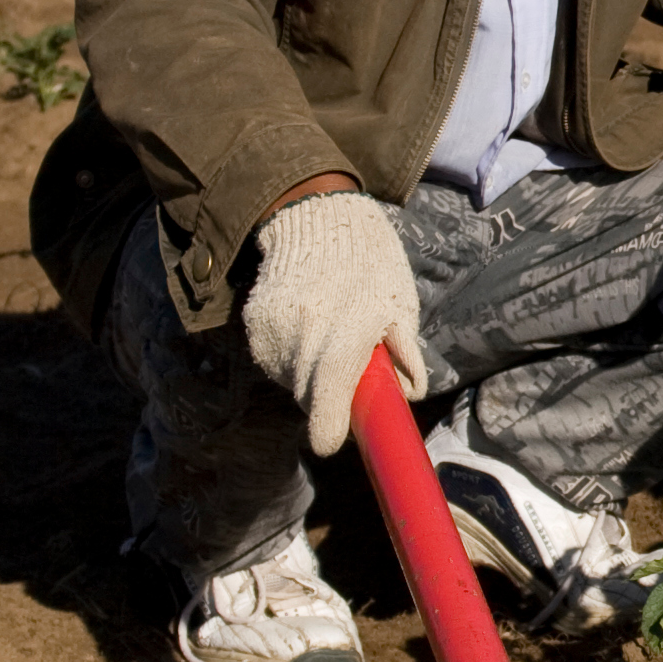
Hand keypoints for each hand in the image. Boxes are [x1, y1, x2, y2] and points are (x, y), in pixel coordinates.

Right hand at [239, 190, 427, 455]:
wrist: (319, 219)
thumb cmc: (372, 265)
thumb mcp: (401, 305)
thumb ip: (405, 353)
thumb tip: (408, 393)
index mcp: (347, 330)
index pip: (327, 395)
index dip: (328, 427)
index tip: (331, 441)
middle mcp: (304, 332)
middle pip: (309, 397)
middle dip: (329, 399)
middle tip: (349, 372)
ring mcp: (272, 329)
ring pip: (290, 381)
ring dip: (309, 376)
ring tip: (329, 336)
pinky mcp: (253, 324)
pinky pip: (273, 360)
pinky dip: (290, 357)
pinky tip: (307, 327)